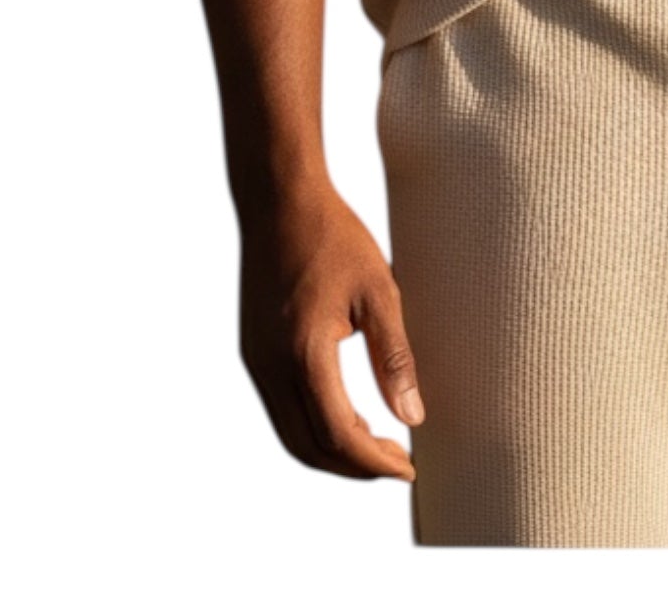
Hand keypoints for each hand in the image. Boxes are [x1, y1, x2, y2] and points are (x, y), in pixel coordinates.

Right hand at [238, 185, 422, 479]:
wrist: (278, 200)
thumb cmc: (334, 237)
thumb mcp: (379, 290)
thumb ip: (394, 357)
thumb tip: (413, 417)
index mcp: (304, 354)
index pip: (338, 436)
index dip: (374, 461)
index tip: (409, 467)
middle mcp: (271, 368)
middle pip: (310, 447)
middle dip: (354, 467)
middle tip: (397, 463)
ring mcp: (257, 362)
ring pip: (291, 434)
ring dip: (332, 451)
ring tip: (376, 446)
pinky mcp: (254, 352)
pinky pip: (281, 410)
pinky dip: (313, 428)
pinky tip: (346, 414)